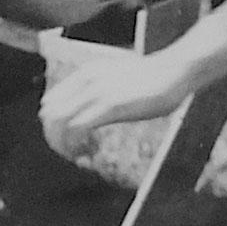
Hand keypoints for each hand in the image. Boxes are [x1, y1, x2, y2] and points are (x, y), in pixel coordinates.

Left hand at [41, 50, 193, 152]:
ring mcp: (98, 92)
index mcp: (87, 74)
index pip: (50, 102)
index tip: (67, 140)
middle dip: (53, 137)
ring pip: (58, 122)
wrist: (177, 69)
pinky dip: (74, 146)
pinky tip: (85, 155)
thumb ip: (101, 90)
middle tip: (68, 152)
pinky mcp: (111, 105)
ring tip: (74, 156)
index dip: (53, 125)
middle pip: (49, 114)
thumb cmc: (155, 78)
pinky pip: (77, 129)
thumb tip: (93, 110)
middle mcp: (87, 81)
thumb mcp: (119, 79)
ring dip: (61, 144)